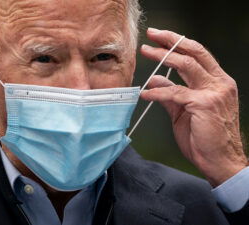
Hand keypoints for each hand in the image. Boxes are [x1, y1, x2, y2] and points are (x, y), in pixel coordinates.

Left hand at [141, 28, 247, 186]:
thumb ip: (171, 94)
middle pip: (194, 52)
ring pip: (186, 65)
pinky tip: (145, 93)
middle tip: (152, 34)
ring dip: (162, 56)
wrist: (219, 161)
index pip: (198, 55)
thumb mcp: (183, 111)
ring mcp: (214, 92)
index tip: (160, 37)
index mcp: (218, 82)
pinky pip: (174, 92)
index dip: (179, 43)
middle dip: (171, 40)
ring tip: (145, 52)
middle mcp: (219, 83)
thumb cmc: (204, 138)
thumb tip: (155, 78)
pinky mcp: (204, 104)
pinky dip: (157, 91)